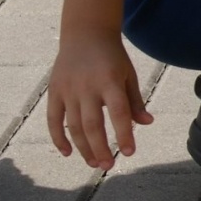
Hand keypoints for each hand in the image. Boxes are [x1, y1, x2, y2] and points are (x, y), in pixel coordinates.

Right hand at [46, 36, 153, 169]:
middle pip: (92, 124)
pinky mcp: (54, 91)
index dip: (123, 134)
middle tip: (108, 166)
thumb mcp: (128, 74)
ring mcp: (68, 89)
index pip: (118, 113)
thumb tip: (146, 123)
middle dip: (100, 148)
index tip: (129, 153)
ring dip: (83, 148)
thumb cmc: (112, 57)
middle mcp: (87, 86)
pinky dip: (58, 137)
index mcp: (109, 81)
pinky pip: (53, 119)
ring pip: (73, 125)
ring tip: (94, 163)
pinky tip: (67, 153)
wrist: (86, 33)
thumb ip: (135, 100)